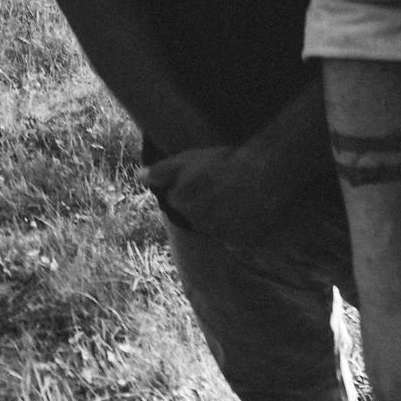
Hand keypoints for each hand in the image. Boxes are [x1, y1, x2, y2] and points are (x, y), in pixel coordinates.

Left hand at [139, 145, 284, 246]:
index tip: (206, 176)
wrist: (263, 173)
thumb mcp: (188, 160)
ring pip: (216, 226)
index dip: (191, 187)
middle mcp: (197, 223)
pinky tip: (251, 211)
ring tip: (240, 197)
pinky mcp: (242, 240)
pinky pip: (237, 237)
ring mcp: (220, 233)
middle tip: (223, 186)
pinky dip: (240, 227)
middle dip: (206, 204)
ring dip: (223, 216)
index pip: (179, 199)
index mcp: (182, 203)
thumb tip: (137, 177)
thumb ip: (161, 171)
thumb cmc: (224, 163)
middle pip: (197, 214)